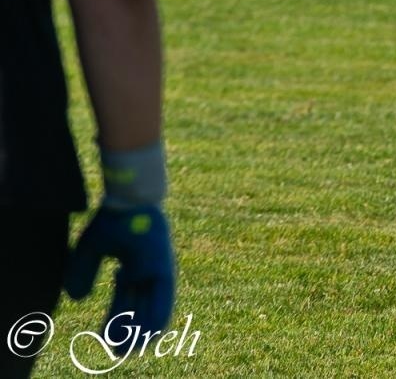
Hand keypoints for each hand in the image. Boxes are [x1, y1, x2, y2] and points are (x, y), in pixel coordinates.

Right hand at [63, 203, 175, 342]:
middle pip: (141, 305)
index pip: (125, 298)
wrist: (129, 197)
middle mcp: (148, 268)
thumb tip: (78, 299)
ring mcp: (158, 267)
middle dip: (129, 329)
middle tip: (118, 351)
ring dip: (143, 328)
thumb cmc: (113, 217)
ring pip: (154, 305)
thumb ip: (84, 272)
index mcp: (133, 264)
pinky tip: (151, 331)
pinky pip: (164, 295)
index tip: (106, 338)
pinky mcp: (164, 265)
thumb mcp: (91, 248)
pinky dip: (157, 314)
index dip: (117, 318)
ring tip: (130, 348)